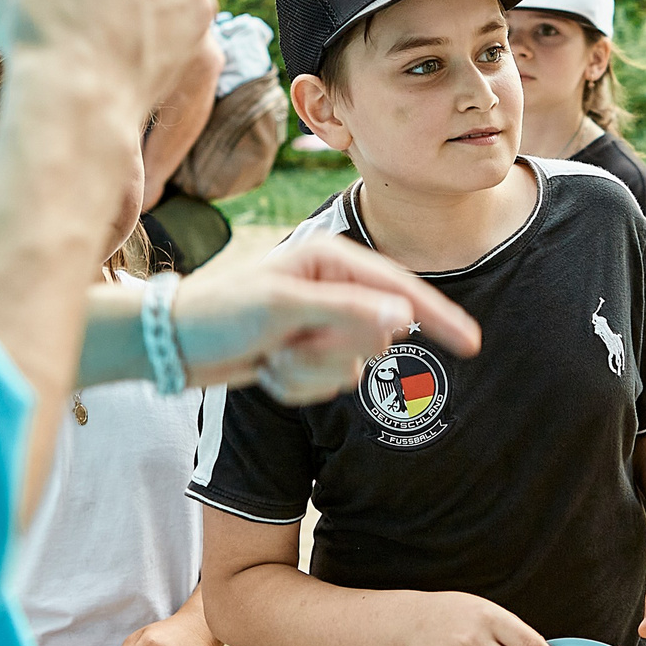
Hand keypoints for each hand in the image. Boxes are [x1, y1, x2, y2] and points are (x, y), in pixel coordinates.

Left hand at [172, 235, 482, 403]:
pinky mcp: (310, 351)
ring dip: (309, 373)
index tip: (472, 345)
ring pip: (352, 366)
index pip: (402, 290)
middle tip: (286, 346)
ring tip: (271, 356)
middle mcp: (333, 287)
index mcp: (332, 259)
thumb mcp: (283, 309)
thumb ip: (348, 311)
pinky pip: (328, 383)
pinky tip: (267, 369)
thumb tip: (404, 316)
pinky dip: (297, 386)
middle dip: (332, 353)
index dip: (439, 318)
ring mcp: (322, 322)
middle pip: (376, 336)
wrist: (174, 345)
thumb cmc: (220, 314)